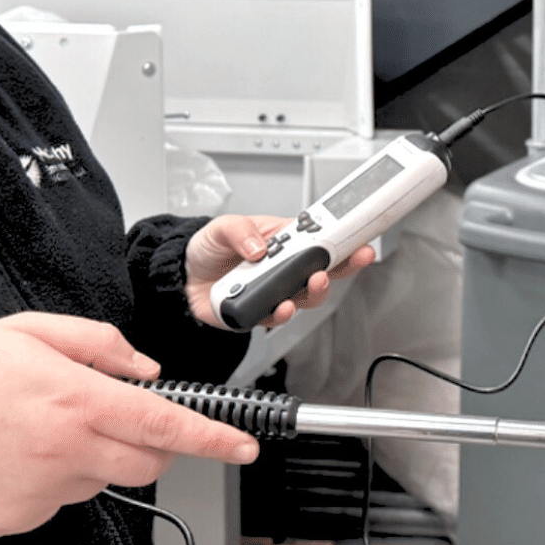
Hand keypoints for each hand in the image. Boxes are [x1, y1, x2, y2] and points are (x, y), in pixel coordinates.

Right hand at [0, 312, 258, 537]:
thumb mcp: (27, 331)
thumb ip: (98, 342)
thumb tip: (143, 366)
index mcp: (77, 400)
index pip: (166, 425)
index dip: (213, 437)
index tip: (242, 445)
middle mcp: (69, 450)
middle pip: (148, 463)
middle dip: (152, 445)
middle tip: (119, 418)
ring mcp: (48, 491)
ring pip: (104, 479)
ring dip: (94, 457)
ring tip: (42, 428)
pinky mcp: (26, 518)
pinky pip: (63, 498)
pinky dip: (55, 478)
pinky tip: (18, 454)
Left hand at [184, 214, 375, 329]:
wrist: (183, 278)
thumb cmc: (209, 248)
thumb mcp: (222, 227)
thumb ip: (240, 231)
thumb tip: (259, 246)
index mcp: (285, 241)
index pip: (322, 240)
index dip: (346, 241)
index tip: (361, 240)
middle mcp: (286, 269)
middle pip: (326, 271)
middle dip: (343, 267)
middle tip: (347, 260)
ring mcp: (276, 293)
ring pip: (307, 297)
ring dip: (315, 291)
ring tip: (313, 282)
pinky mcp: (260, 314)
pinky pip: (278, 318)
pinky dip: (282, 313)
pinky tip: (281, 307)